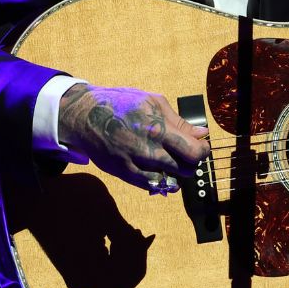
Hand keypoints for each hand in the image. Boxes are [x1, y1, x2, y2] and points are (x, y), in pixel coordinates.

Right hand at [58, 84, 211, 193]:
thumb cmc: (121, 104)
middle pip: (185, 169)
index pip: (194, 151)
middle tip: (188, 155)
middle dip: (191, 163)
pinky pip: (150, 184)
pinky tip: (163, 173)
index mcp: (158, 128)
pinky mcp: (123, 172)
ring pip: (169, 180)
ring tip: (174, 162)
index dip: (203, 151)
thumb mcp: (153, 102)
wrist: (85, 115)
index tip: (201, 147)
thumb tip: (202, 133)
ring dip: (177, 173)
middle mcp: (148, 149)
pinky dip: (161, 181)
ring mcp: (134, 163)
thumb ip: (179, 121)